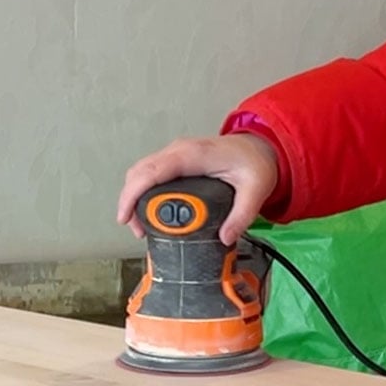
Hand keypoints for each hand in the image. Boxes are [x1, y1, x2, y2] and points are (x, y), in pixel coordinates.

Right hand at [117, 134, 278, 245]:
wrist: (259, 148)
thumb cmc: (255, 163)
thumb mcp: (256, 191)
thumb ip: (242, 216)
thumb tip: (224, 237)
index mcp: (194, 155)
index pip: (152, 171)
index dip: (133, 193)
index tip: (126, 217)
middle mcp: (179, 151)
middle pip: (139, 172)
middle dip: (129, 202)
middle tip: (137, 231)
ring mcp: (175, 154)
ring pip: (140, 172)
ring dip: (133, 198)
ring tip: (141, 227)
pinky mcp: (175, 161)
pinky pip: (150, 174)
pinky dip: (142, 192)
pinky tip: (149, 213)